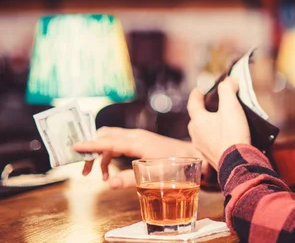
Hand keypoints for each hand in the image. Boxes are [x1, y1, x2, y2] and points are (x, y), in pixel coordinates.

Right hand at [73, 127, 200, 188]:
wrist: (193, 156)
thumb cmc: (176, 166)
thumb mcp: (154, 176)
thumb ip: (130, 180)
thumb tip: (110, 184)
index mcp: (137, 142)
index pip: (108, 142)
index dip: (90, 145)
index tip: (74, 146)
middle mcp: (136, 136)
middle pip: (106, 136)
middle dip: (92, 149)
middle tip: (84, 168)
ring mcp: (139, 137)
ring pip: (112, 140)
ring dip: (102, 156)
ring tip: (101, 177)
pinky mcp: (142, 141)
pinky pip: (120, 144)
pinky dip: (111, 156)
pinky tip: (113, 173)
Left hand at [187, 77, 250, 167]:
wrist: (237, 163)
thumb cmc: (231, 134)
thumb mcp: (230, 106)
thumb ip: (228, 89)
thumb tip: (229, 81)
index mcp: (198, 121)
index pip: (193, 104)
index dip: (196, 95)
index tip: (198, 90)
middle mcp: (196, 135)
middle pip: (196, 119)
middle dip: (202, 112)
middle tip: (210, 106)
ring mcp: (203, 148)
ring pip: (203, 133)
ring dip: (209, 126)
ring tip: (220, 122)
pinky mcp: (212, 158)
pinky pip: (211, 144)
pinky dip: (216, 138)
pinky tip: (225, 138)